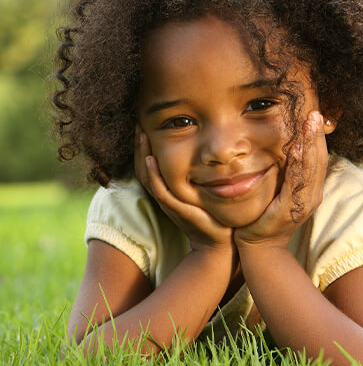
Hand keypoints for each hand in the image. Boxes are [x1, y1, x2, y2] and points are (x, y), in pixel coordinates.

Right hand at [134, 126, 233, 251]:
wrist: (220, 240)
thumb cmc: (213, 214)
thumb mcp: (202, 189)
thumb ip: (198, 173)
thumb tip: (205, 152)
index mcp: (169, 190)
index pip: (149, 165)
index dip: (144, 146)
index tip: (145, 126)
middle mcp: (165, 195)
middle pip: (143, 167)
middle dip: (140, 146)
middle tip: (138, 124)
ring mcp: (169, 202)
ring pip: (148, 176)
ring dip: (142, 154)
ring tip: (142, 135)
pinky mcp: (177, 209)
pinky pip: (159, 190)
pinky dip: (153, 174)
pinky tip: (150, 158)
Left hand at [234, 111, 327, 248]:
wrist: (259, 246)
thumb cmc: (266, 215)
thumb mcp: (280, 190)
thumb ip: (286, 172)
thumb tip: (286, 147)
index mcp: (311, 189)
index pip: (318, 158)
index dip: (317, 137)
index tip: (314, 114)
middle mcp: (312, 195)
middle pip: (319, 159)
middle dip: (317, 134)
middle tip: (315, 112)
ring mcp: (304, 203)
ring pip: (311, 168)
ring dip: (311, 143)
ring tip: (310, 122)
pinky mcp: (290, 210)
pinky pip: (296, 183)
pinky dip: (297, 165)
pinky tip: (296, 149)